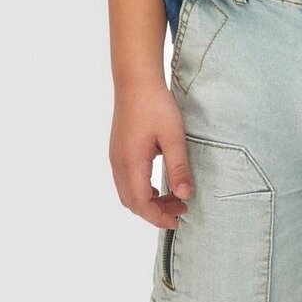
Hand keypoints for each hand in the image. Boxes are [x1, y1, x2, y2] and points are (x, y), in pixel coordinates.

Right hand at [109, 81, 193, 228]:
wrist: (135, 81)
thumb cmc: (155, 105)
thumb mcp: (173, 137)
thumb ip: (178, 168)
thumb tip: (185, 195)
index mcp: (131, 163)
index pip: (142, 203)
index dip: (159, 217)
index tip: (178, 220)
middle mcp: (119, 164)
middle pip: (133, 203)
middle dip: (155, 212)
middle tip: (181, 210)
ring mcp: (116, 158)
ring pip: (128, 193)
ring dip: (149, 202)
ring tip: (174, 198)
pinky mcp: (118, 152)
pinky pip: (126, 181)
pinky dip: (142, 190)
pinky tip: (159, 184)